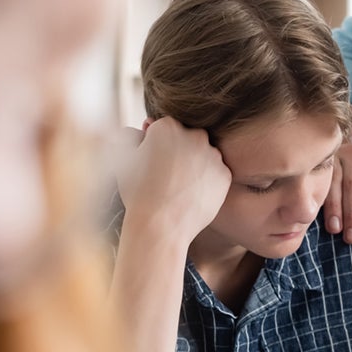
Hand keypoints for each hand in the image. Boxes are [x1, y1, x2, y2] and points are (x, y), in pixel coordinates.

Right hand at [115, 117, 230, 240]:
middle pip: (188, 138)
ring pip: (205, 155)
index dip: (158, 145)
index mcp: (167, 127)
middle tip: (167, 174)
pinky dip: (208, 181)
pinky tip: (193, 194)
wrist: (161, 225)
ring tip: (179, 187)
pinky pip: (217, 173)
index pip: (166, 128)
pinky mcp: (225, 174)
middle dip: (180, 151)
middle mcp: (194, 135)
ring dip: (196, 165)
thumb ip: (135, 137)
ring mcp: (213, 155)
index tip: (153, 160)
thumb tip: (146, 126)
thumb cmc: (139, 193)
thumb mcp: (126, 160)